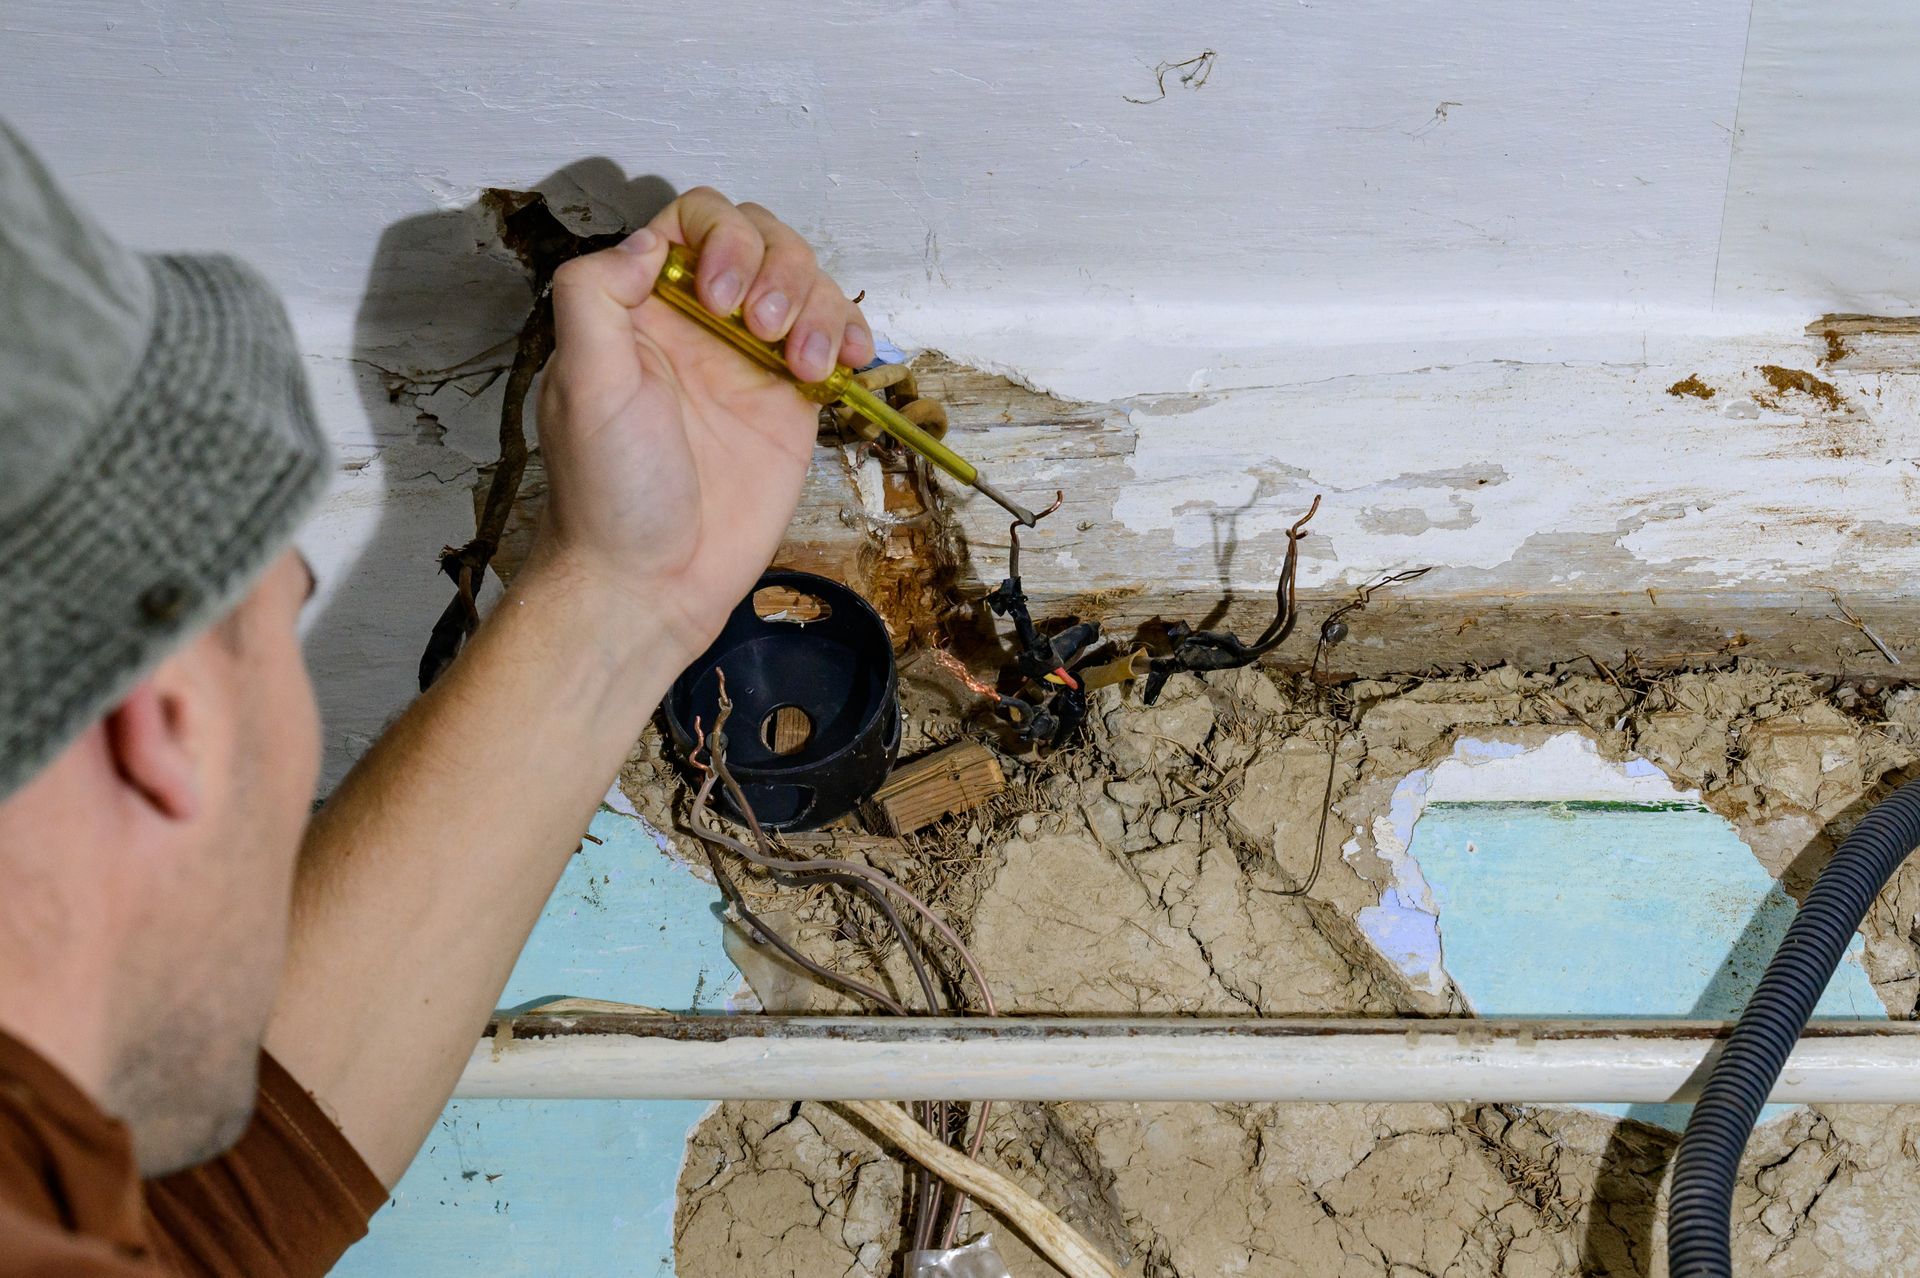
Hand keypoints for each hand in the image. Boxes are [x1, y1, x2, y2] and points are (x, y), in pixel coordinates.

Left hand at [528, 187, 873, 662]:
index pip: (692, 223)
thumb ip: (596, 295)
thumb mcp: (581, 381)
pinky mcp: (794, 403)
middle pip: (760, 239)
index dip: (718, 237)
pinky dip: (852, 335)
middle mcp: (701, 323)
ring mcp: (753, 360)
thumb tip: (650, 242)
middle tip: (761, 329)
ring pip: (806, 283)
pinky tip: (847, 363)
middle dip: (775, 267)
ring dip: (817, 306)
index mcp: (643, 307)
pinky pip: (836, 342)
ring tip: (803, 367)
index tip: (717, 294)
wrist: (652, 581)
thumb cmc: (608, 489)